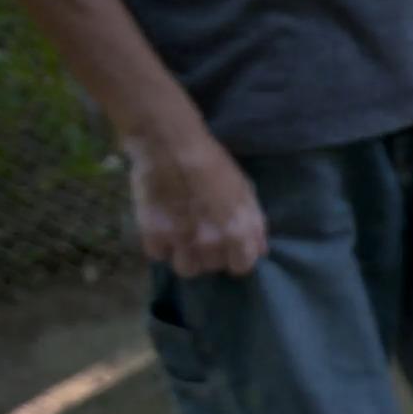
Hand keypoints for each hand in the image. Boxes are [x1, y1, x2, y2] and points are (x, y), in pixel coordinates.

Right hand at [123, 125, 266, 277]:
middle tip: (201, 232)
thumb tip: (260, 250)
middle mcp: (211, 245)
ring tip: (181, 236)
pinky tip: (161, 227)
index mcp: (238, 235)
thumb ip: (254, 224)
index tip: (227, 245)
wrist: (170, 145)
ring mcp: (181, 243)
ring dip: (185, 255)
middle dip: (209, 253)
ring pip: (186, 269)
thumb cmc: (213, 163)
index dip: (235, 255)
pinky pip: (158, 255)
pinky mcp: (152, 236)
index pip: (241, 267)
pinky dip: (159, 244)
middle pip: (213, 267)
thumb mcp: (245, 190)